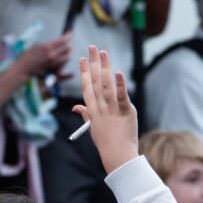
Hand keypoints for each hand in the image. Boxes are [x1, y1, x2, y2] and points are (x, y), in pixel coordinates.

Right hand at [18, 32, 72, 78]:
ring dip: (68, 53)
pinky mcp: (52, 70)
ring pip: (67, 57)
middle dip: (69, 44)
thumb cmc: (27, 57)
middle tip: (70, 41)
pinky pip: (63, 66)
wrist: (23, 68)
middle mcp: (52, 54)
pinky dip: (65, 63)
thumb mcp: (36, 46)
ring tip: (68, 50)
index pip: (62, 40)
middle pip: (67, 48)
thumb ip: (46, 45)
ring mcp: (53, 63)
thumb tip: (53, 44)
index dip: (68, 36)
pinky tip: (67, 64)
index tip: (70, 34)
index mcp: (47, 46)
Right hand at [72, 46, 137, 173]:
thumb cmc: (106, 142)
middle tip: (93, 47)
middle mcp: (100, 107)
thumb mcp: (93, 127)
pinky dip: (120, 84)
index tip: (83, 58)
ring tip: (103, 53)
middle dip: (94, 63)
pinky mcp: (126, 111)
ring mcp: (113, 109)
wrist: (118, 155)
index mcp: (92, 110)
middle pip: (96, 81)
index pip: (86, 87)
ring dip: (104, 68)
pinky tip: (118, 72)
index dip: (85, 72)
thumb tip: (76, 107)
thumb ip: (85, 113)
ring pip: (107, 85)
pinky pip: (122, 96)